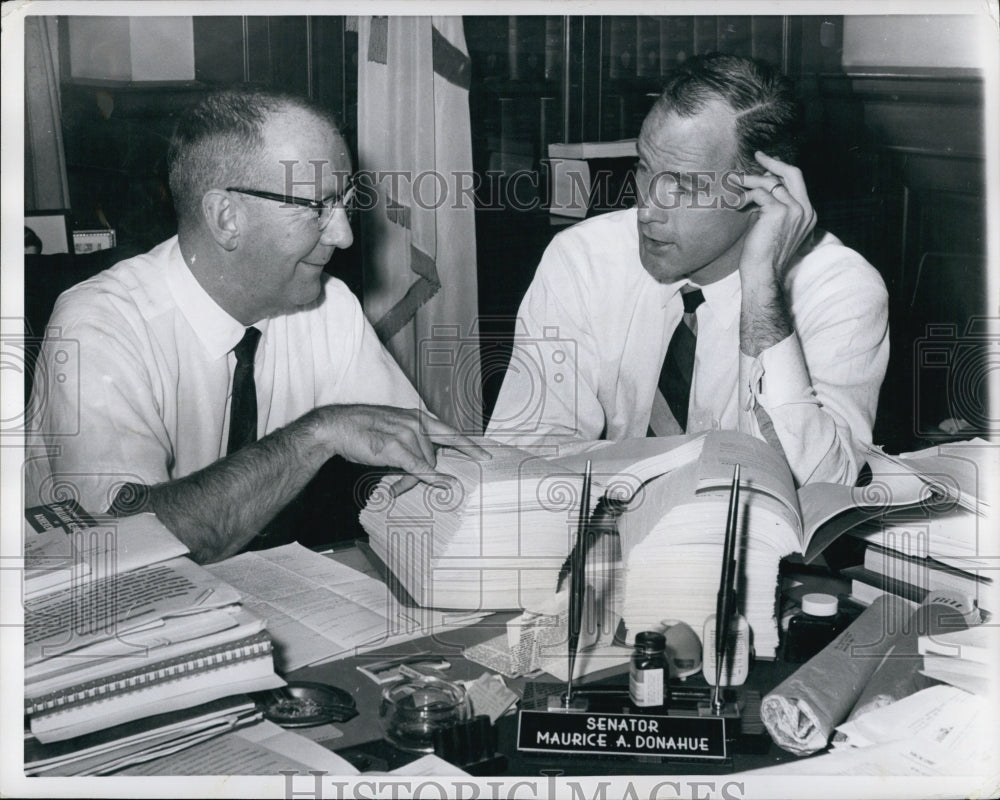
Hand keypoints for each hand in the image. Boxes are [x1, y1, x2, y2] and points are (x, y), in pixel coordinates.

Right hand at [317, 404, 489, 493]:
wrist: (337, 426)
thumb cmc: (362, 430)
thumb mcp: (392, 432)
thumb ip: (412, 445)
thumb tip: (425, 468)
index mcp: (416, 417)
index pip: (450, 432)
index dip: (469, 445)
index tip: (485, 455)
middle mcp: (415, 423)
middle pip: (435, 455)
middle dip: (425, 471)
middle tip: (402, 484)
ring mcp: (406, 434)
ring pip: (424, 465)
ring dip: (410, 479)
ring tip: (393, 483)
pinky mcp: (395, 448)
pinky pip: (419, 468)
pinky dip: (432, 478)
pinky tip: (444, 484)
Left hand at [735, 152, 816, 280]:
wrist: (763, 272)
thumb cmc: (764, 253)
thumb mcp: (774, 225)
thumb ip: (774, 206)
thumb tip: (764, 185)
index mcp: (808, 213)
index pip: (797, 182)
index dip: (781, 170)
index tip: (768, 162)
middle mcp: (806, 210)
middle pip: (793, 173)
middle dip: (774, 162)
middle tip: (757, 155)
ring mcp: (794, 210)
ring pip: (771, 182)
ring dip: (750, 179)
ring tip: (734, 180)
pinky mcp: (779, 212)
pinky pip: (759, 193)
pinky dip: (745, 196)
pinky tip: (737, 203)